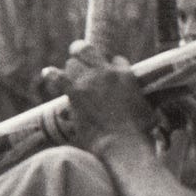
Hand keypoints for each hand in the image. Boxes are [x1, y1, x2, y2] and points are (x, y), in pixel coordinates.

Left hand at [39, 40, 154, 150]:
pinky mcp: (75, 93)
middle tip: (81, 60)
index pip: (116, 60)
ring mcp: (90, 80)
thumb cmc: (139, 133)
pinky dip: (52, 75)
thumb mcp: (148, 111)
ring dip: (71, 69)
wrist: (122, 144)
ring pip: (72, 63)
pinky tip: (47, 73)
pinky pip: (58, 77)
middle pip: (89, 51)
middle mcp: (107, 72)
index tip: (109, 76)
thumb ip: (140, 103)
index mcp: (126, 75)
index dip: (111, 66)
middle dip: (84, 54)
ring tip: (70, 76)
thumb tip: (145, 111)